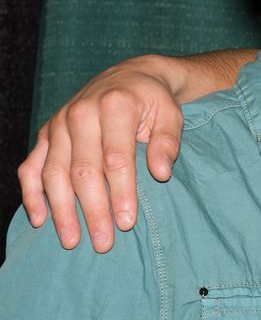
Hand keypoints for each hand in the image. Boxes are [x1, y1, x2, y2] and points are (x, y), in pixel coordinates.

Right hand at [18, 56, 184, 251]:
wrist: (129, 76)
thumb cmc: (153, 101)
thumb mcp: (171, 114)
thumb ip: (168, 141)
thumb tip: (160, 173)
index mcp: (115, 106)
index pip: (116, 158)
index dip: (121, 192)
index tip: (127, 222)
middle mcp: (81, 113)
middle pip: (83, 170)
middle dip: (92, 210)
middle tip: (103, 242)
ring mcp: (59, 124)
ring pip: (54, 173)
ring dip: (61, 210)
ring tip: (72, 241)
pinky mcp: (46, 133)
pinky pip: (31, 165)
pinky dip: (32, 193)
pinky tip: (39, 219)